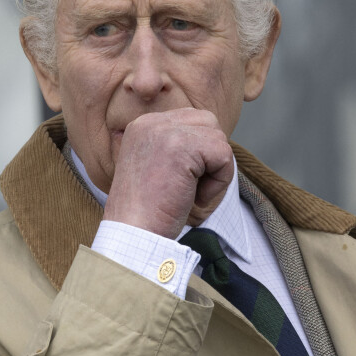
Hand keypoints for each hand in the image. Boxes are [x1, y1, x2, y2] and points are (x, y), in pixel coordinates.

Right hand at [104, 108, 233, 237]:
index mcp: (143, 126)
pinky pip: (224, 156)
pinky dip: (218, 184)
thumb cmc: (146, 213)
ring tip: (188, 194)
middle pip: (208, 123)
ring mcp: (165, 131)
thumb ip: (178, 149)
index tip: (179, 182)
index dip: (199, 153)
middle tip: (189, 188)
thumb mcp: (158, 170)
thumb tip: (214, 144)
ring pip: (219, 140)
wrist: (131, 234)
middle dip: (210, 157)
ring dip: (214, 173)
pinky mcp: (182, 146)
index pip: (191, 121)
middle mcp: (151, 122)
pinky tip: (194, 199)